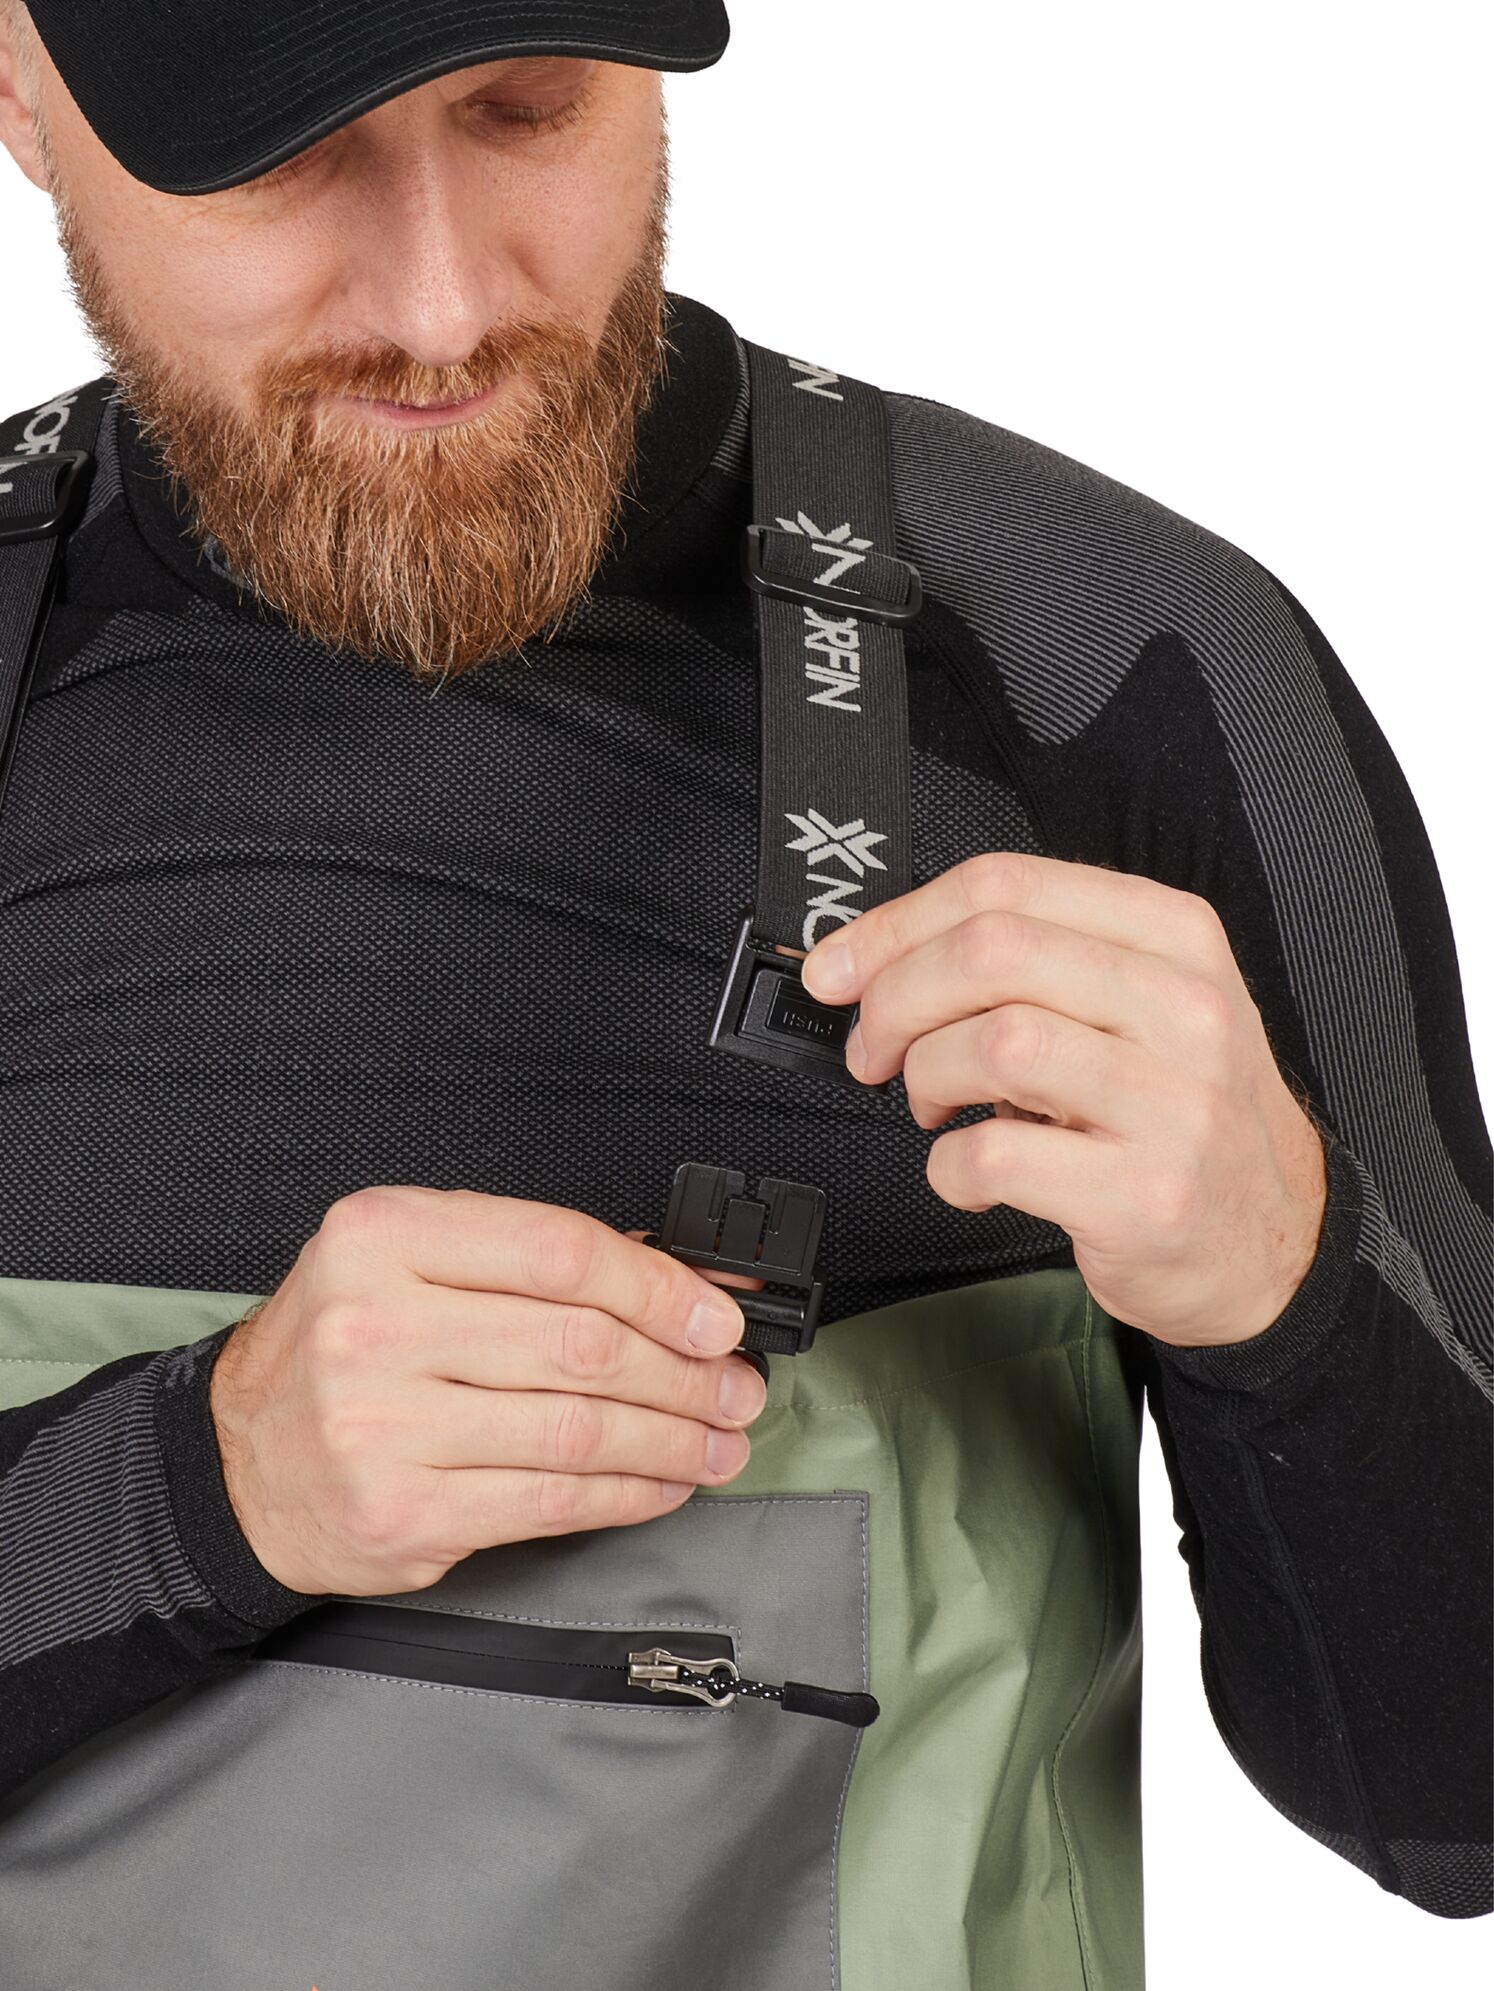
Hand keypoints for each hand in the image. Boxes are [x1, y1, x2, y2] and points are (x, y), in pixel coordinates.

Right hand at [209, 1188, 770, 1596]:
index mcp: (382, 1236)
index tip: (718, 1317)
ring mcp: (383, 1426)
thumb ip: (534, 1263)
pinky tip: (662, 1482)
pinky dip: (626, 1493)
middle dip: (685, 1372)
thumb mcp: (414, 1264)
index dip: (661, 1287)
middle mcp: (375, 1325)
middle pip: (580, 1345)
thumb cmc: (340, 1350)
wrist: (234, 1461)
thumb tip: (682, 1284)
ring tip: (718, 1440)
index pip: (559, 1252)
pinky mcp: (403, 1512)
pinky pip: (550, 1500)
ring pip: (577, 1429)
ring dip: (672, 1439)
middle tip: (735, 1387)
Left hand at [800, 851, 1328, 1349]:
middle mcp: (1183, 1008)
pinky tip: (968, 1170)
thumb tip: (879, 955)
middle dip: (895, 998)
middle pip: (990, 952)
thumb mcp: (1141, 1005)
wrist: (1274, 1240)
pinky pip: (998, 1155)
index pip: (1007, 885)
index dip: (896, 923)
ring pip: (992, 1043)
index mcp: (1174, 937)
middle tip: (873, 1046)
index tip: (840, 967)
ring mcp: (1173, 1103)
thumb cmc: (1181, 1114)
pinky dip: (949, 1166)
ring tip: (932, 1104)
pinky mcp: (1145, 1195)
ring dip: (925, 1076)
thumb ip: (1036, 961)